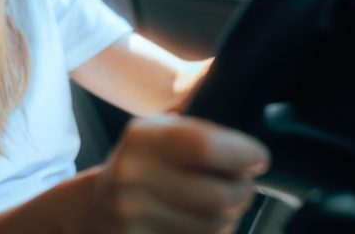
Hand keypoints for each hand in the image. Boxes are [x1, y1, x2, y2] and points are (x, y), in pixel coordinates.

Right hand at [84, 114, 268, 233]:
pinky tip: (206, 220)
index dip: (242, 153)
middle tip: (244, 182)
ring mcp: (133, 218)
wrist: (95, 207)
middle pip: (219, 195)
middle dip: (243, 189)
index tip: (258, 158)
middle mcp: (133, 177)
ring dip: (232, 214)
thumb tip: (250, 154)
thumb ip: (199, 133)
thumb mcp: (158, 131)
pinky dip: (215, 232)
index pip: (205, 147)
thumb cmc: (141, 162)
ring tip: (226, 201)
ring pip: (216, 225)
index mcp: (142, 139)